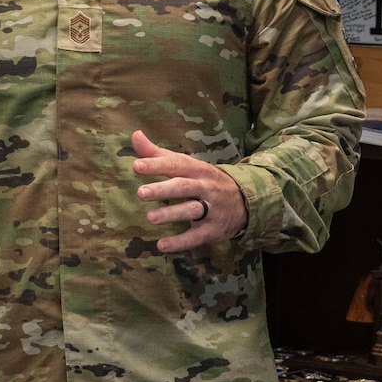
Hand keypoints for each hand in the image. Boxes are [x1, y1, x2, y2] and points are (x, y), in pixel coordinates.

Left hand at [131, 130, 246, 251]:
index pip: (176, 164)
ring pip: (191, 210)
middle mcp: (205, 187)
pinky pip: (196, 236)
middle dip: (163, 189)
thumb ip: (159, 154)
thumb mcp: (187, 165)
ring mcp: (212, 209)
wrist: (246, 201)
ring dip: (171, 214)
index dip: (157, 165)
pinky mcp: (213, 230)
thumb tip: (135, 135)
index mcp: (197, 169)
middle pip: (184, 186)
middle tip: (142, 193)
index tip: (137, 166)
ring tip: (150, 217)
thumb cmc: (205, 181)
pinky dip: (180, 242)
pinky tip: (162, 245)